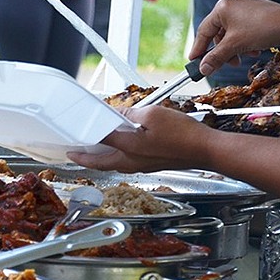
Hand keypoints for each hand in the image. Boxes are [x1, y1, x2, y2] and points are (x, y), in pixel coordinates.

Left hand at [68, 105, 215, 172]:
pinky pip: (127, 163)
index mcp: (128, 148)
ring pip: (114, 165)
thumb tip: (120, 114)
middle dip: (85, 159)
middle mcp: (132, 161)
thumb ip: (131, 114)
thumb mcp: (152, 114)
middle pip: (101, 163)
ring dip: (100, 159)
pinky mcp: (151, 165)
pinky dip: (117, 157)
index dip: (85, 138)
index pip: (99, 143)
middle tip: (74, 154)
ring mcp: (142, 166)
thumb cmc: (183, 135)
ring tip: (92, 151)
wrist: (206, 150)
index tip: (74, 137)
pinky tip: (120, 147)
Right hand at [188, 0, 279, 77]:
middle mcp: (231, 3)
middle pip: (218, 32)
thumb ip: (216, 58)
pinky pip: (244, 28)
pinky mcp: (257, 11)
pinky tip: (254, 49)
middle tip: (227, 63)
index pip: (203, 30)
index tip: (194, 61)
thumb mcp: (235, 46)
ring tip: (246, 56)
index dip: (199, 48)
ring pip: (232, 32)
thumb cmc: (262, 29)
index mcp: (222, 8)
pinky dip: (245, 41)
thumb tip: (203, 69)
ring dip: (236, 47)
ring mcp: (245, 6)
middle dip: (223, 50)